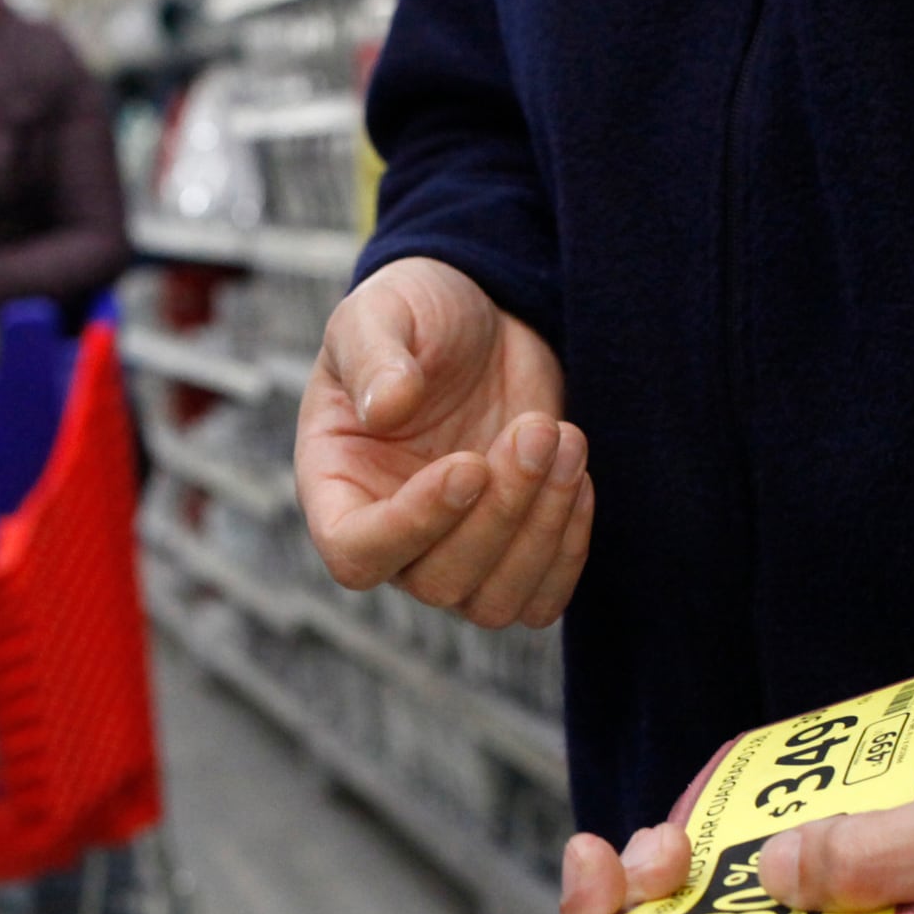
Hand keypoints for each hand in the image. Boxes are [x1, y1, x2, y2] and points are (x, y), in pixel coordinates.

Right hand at [297, 257, 593, 628]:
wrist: (483, 318)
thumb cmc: (416, 313)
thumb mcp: (383, 310)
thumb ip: (374, 355)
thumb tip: (385, 407)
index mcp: (336, 486)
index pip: (356, 553)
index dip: (412, 526)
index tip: (468, 464)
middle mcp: (389, 535)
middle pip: (437, 581)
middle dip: (501, 510)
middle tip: (539, 427)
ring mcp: (452, 552)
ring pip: (492, 603)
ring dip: (542, 531)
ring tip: (565, 439)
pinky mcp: (510, 553)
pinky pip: (539, 599)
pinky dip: (568, 548)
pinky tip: (577, 475)